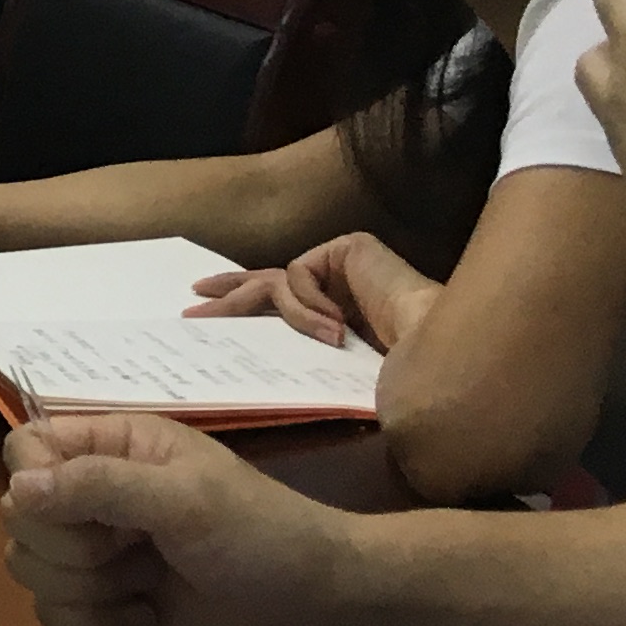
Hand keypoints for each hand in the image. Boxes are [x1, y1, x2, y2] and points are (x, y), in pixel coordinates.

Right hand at [0, 414, 354, 625]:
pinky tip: (141, 619)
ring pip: (29, 569)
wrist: (317, 610)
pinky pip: (53, 616)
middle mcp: (96, 496)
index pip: (25, 448)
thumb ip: (99, 485)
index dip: (32, 482)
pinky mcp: (107, 607)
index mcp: (114, 447)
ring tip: (144, 585)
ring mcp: (100, 555)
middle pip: (18, 516)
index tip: (74, 508)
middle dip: (67, 547)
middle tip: (132, 551)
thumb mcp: (185, 498)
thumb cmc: (261, 535)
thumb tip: (18, 491)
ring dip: (82, 587)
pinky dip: (90, 625)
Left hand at [186, 231, 439, 351]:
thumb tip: (239, 356)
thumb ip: (293, 353)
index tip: (202, 312)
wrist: (432, 357)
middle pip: (265, 285)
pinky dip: (307, 302)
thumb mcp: (326, 368)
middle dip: (228, 297)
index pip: (275, 305)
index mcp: (335, 317)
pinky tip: (339, 325)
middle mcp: (336, 288)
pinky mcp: (350, 247)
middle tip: (193, 307)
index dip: (238, 305)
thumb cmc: (392, 378)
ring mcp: (343, 266)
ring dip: (289, 315)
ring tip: (330, 339)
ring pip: (279, 283)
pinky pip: (299, 274)